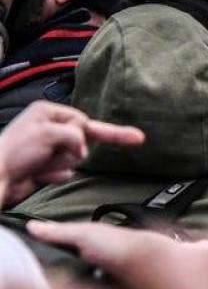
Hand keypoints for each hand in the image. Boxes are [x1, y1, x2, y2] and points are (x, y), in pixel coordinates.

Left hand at [0, 102, 143, 205]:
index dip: (86, 132)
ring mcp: (46, 149)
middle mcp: (48, 129)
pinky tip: (41, 175)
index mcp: (47, 113)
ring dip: (63, 162)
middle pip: (82, 138)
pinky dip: (56, 174)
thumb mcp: (49, 132)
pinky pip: (65, 171)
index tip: (103, 140)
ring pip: (75, 156)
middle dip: (75, 149)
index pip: (82, 120)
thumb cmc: (15, 151)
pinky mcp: (44, 168)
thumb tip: (82, 149)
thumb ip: (75, 134)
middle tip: (112, 143)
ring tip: (42, 164)